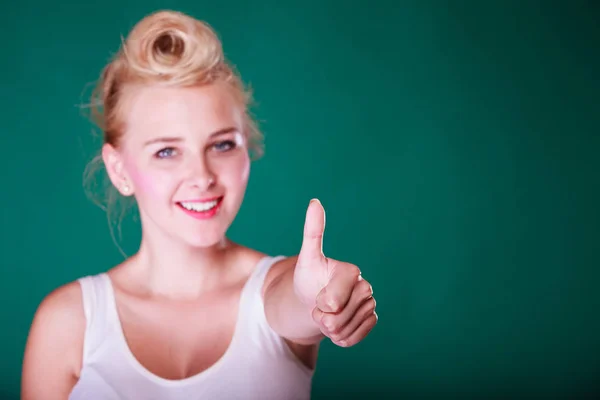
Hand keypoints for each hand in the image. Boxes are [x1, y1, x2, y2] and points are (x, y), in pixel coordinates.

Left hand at [293, 199, 377, 346]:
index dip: (320, 304)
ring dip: (330, 329)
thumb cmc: (308, 278)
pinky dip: (341, 338)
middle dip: (323, 318)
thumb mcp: (307, 257)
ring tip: (327, 315)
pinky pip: (355, 338)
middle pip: (339, 317)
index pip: (333, 301)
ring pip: (346, 329)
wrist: (312, 300)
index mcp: (351, 271)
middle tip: (319, 307)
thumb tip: (314, 201)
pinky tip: (337, 327)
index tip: (317, 295)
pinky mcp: (371, 320)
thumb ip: (312, 231)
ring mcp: (370, 304)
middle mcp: (365, 286)